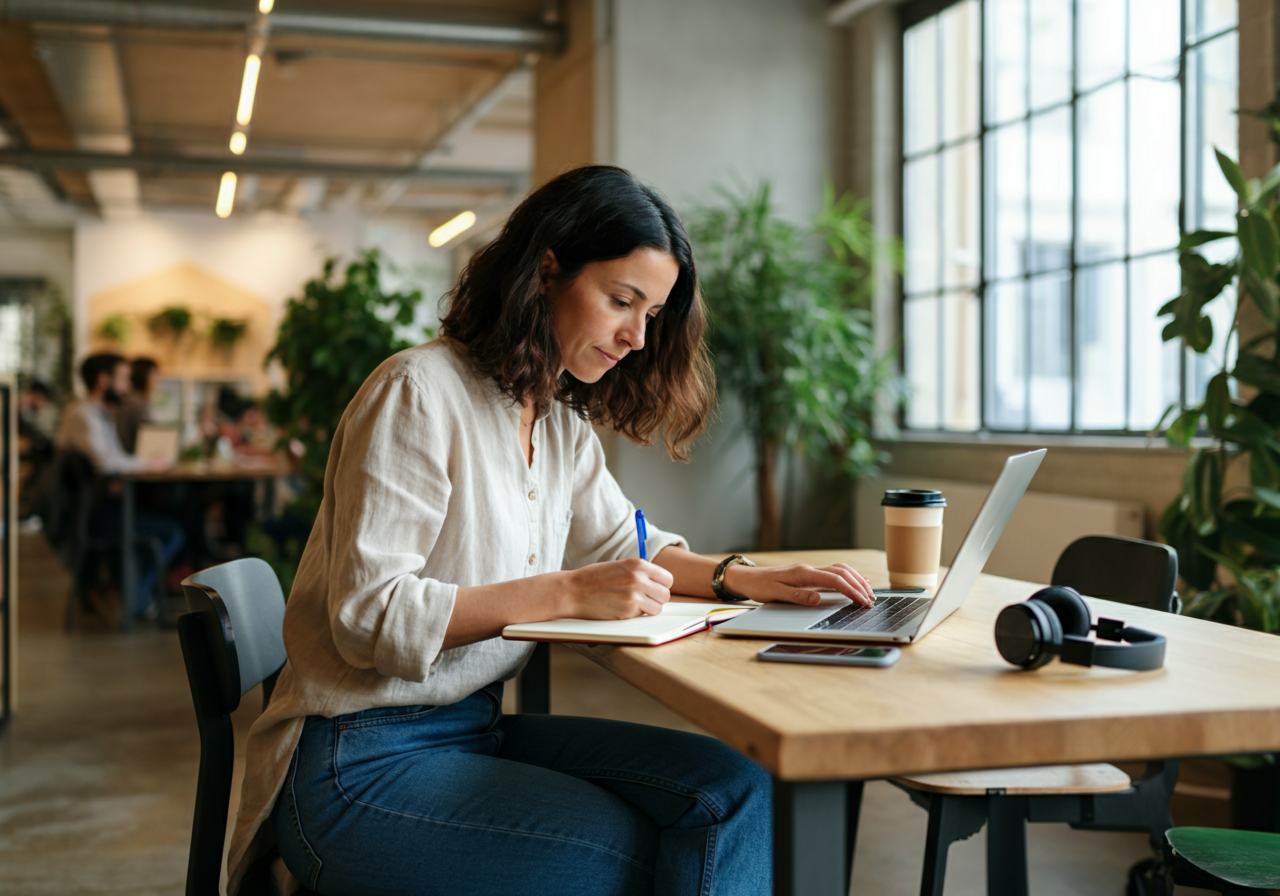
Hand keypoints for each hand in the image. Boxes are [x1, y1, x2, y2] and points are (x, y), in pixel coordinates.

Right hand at [563, 559, 673, 618]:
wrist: (572, 591)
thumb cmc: (593, 579)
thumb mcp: (620, 567)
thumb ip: (639, 573)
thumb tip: (659, 585)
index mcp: (638, 565)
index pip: (667, 579)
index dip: (661, 586)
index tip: (654, 589)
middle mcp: (638, 579)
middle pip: (665, 595)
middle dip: (657, 599)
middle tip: (644, 599)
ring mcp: (634, 596)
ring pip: (658, 608)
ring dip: (649, 609)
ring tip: (634, 605)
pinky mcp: (627, 612)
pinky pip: (643, 617)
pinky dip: (636, 616)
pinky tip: (623, 609)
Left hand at [723, 562, 874, 607]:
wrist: (748, 578)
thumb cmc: (760, 587)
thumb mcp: (776, 594)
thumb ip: (797, 596)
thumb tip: (818, 599)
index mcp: (804, 573)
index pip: (835, 579)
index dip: (851, 590)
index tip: (862, 601)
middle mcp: (809, 569)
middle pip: (842, 572)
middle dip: (859, 585)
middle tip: (871, 600)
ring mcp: (809, 570)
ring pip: (840, 569)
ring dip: (856, 579)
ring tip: (868, 592)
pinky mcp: (808, 574)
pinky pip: (833, 571)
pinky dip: (848, 576)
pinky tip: (855, 582)